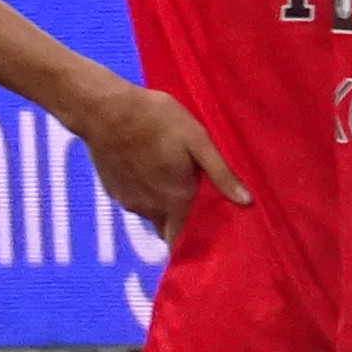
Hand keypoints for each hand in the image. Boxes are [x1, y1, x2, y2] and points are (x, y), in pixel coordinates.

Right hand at [72, 79, 244, 236]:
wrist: (103, 109)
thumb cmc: (156, 120)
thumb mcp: (197, 140)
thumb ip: (221, 174)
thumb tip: (247, 203)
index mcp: (174, 200)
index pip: (180, 240)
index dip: (192, 243)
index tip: (206, 237)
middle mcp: (148, 208)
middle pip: (166, 228)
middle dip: (179, 224)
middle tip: (193, 204)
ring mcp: (126, 199)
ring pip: (150, 213)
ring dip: (161, 205)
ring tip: (171, 181)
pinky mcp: (112, 187)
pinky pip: (134, 199)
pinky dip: (143, 193)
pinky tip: (148, 170)